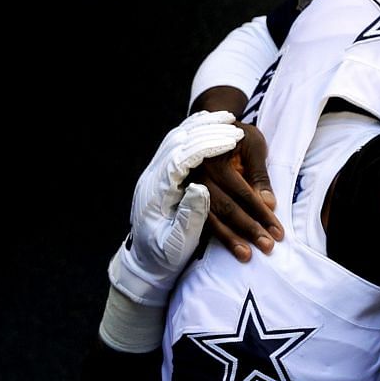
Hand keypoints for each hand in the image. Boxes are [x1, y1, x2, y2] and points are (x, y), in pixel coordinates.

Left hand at [108, 110, 243, 308]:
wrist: (143, 261)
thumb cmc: (162, 257)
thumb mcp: (176, 246)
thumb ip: (189, 218)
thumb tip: (202, 190)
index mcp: (156, 192)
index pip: (179, 159)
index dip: (205, 146)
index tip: (229, 139)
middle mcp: (154, 177)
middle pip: (181, 144)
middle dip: (210, 133)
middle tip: (236, 127)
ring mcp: (157, 173)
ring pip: (178, 140)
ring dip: (204, 128)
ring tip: (228, 119)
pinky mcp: (164, 174)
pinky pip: (178, 144)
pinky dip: (196, 132)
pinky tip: (213, 124)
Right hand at [190, 122, 281, 262]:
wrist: (207, 126)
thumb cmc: (236, 135)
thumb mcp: (253, 143)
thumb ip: (259, 173)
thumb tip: (269, 204)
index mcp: (214, 159)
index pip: (243, 193)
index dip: (261, 213)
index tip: (278, 232)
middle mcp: (198, 174)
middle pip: (226, 207)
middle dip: (248, 229)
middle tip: (267, 247)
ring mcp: (189, 186)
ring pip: (210, 217)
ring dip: (229, 238)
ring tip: (246, 255)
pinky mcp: (186, 196)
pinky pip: (200, 219)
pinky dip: (215, 234)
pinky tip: (227, 246)